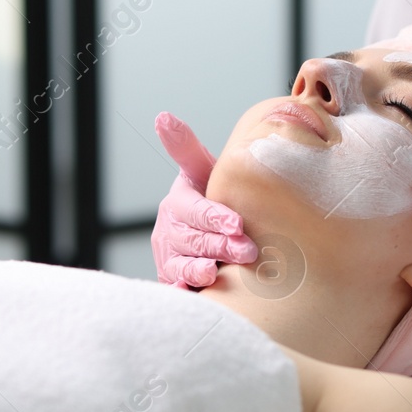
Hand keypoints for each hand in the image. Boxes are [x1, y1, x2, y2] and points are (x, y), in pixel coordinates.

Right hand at [151, 112, 258, 288]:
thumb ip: (186, 149)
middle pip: (195, 240)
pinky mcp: (174, 281)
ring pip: (184, 265)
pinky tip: (197, 294)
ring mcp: (170, 258)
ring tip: (217, 273)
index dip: (215, 217)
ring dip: (201, 270)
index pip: (197, 210)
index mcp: (179, 203)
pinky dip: (185, 291)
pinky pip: (177, 287)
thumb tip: (163, 117)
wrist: (201, 233)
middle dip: (220, 246)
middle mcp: (170, 231)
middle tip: (248, 251)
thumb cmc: (208, 199)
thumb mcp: (200, 173)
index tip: (236, 224)